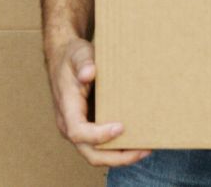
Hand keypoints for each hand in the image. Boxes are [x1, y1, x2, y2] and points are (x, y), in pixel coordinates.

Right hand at [46, 37, 150, 166]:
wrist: (64, 59)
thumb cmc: (72, 57)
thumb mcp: (78, 54)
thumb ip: (84, 62)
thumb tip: (88, 73)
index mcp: (67, 109)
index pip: (78, 132)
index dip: (99, 136)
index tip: (121, 127)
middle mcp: (70, 125)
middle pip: (90, 153)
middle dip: (117, 157)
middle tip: (143, 150)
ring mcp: (79, 129)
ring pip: (97, 155)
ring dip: (121, 157)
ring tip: (146, 149)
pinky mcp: (89, 129)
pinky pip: (102, 148)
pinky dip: (120, 150)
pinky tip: (139, 143)